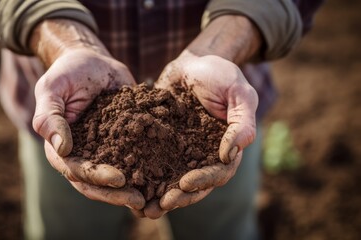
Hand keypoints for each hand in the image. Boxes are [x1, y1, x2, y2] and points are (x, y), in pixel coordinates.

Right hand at [30, 19, 144, 209]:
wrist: (92, 61)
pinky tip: (163, 178)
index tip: (119, 179)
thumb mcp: (52, 89)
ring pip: (115, 179)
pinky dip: (146, 171)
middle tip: (140, 199)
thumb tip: (61, 149)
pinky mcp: (123, 143)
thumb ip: (50, 117)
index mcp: (60, 148)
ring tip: (153, 196)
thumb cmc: (67, 73)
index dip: (96, 177)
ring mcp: (103, 152)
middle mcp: (82, 155)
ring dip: (132, 189)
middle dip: (117, 193)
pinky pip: (133, 160)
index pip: (75, 170)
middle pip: (96, 183)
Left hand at [139, 15, 261, 217]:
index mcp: (226, 147)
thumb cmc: (220, 73)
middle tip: (161, 205)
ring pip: (172, 179)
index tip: (186, 183)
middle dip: (179, 196)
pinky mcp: (161, 143)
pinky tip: (130, 187)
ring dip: (159, 195)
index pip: (219, 172)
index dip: (204, 180)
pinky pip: (153, 162)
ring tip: (143, 209)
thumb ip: (241, 123)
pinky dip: (144, 176)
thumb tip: (230, 155)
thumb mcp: (239, 93)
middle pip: (194, 183)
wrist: (192, 63)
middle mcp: (203, 154)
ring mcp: (182, 150)